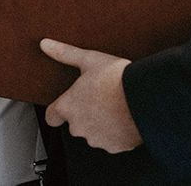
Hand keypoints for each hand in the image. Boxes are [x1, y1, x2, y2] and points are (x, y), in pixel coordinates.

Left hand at [40, 38, 142, 153]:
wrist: (144, 99)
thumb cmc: (115, 79)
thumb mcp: (88, 59)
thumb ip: (65, 53)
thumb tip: (45, 44)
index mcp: (68, 107)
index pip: (51, 117)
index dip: (57, 110)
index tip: (66, 102)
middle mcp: (78, 127)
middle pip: (74, 123)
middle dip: (83, 113)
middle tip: (97, 96)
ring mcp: (97, 139)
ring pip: (93, 132)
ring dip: (99, 122)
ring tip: (112, 104)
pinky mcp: (115, 147)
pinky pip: (111, 140)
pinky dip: (115, 131)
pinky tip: (123, 115)